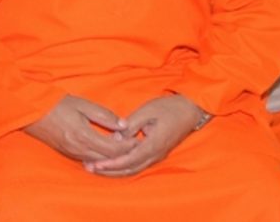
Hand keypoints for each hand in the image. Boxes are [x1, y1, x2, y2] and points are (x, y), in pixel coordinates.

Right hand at [23, 94, 136, 163]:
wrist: (30, 111)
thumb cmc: (56, 104)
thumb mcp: (82, 104)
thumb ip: (103, 115)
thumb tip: (123, 125)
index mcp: (84, 136)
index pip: (114, 148)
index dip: (128, 146)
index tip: (137, 139)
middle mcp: (79, 149)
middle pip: (108, 159)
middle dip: (123, 153)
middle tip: (134, 145)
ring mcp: (72, 153)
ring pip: (99, 162)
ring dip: (111, 157)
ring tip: (121, 147)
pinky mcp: (67, 153)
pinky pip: (88, 160)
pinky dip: (100, 157)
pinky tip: (104, 150)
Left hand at [87, 95, 202, 176]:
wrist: (190, 110)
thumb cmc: (168, 108)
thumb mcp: (147, 111)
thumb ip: (131, 125)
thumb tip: (115, 137)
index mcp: (153, 144)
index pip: (129, 160)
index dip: (111, 164)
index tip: (96, 164)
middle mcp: (156, 154)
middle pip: (130, 169)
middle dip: (109, 171)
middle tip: (90, 169)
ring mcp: (157, 155)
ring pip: (134, 169)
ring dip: (115, 170)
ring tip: (97, 169)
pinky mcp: (156, 153)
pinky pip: (138, 164)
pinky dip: (124, 166)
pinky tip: (112, 164)